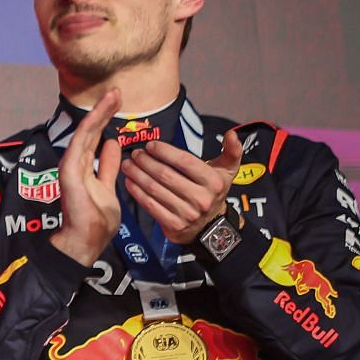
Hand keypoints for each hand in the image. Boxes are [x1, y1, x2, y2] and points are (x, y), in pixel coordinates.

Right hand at [48, 88, 123, 268]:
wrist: (86, 239)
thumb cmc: (97, 219)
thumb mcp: (109, 187)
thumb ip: (109, 166)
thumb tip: (113, 145)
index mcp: (84, 167)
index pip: (96, 139)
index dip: (106, 121)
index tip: (118, 104)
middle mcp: (76, 163)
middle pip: (91, 131)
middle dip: (103, 110)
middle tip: (116, 91)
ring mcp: (71, 165)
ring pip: (86, 132)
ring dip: (99, 112)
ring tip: (112, 95)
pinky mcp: (70, 170)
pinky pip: (81, 143)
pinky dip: (91, 125)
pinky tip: (101, 112)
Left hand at [123, 129, 242, 242]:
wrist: (210, 225)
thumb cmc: (213, 191)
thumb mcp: (226, 171)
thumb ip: (231, 151)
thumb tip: (231, 134)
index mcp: (213, 182)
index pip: (185, 162)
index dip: (165, 152)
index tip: (150, 145)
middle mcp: (201, 198)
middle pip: (166, 175)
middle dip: (146, 162)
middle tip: (135, 154)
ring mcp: (187, 213)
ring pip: (155, 189)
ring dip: (137, 175)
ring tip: (128, 164)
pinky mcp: (174, 225)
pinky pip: (150, 205)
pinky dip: (137, 192)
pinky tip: (129, 182)